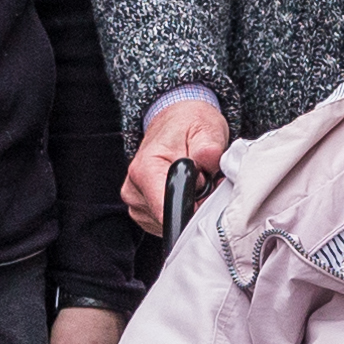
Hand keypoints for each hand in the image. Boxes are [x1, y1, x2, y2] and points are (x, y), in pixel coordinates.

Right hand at [123, 94, 228, 229]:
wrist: (175, 120)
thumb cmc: (188, 124)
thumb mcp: (205, 128)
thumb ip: (208, 147)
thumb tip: (209, 161)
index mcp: (145, 170)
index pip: (167, 211)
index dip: (195, 208)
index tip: (207, 191)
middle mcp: (134, 189)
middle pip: (171, 219)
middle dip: (195, 205)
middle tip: (206, 180)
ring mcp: (136, 202)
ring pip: (170, 223)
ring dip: (189, 207)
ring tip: (195, 182)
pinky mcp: (143, 210)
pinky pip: (167, 222)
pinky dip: (181, 209)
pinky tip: (185, 190)